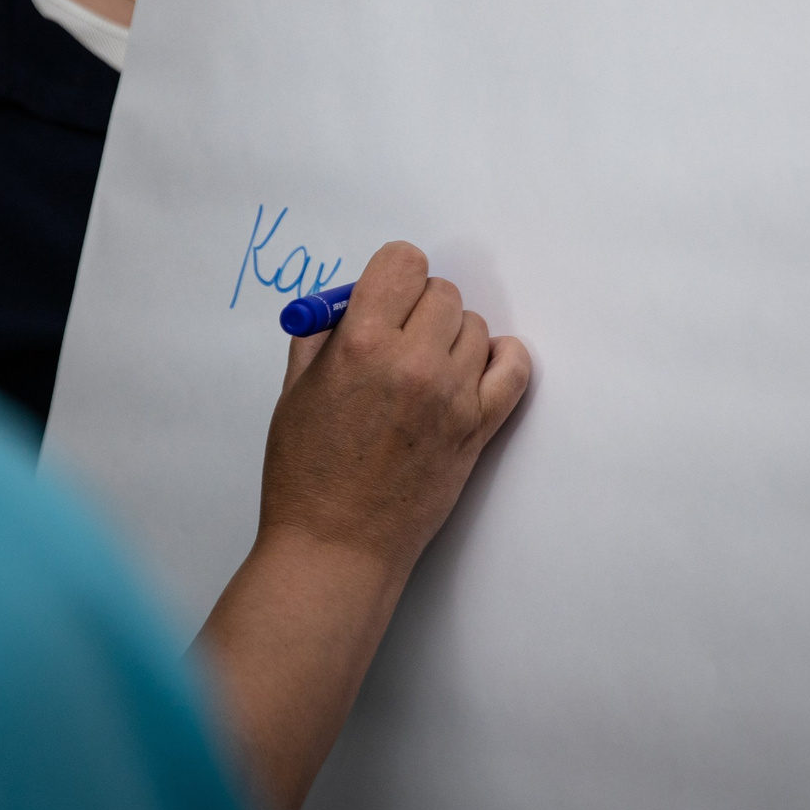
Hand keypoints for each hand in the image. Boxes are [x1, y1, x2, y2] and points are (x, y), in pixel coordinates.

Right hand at [193, 242, 530, 809]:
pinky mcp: (478, 427)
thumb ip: (322, 338)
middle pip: (442, 292)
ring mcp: (451, 395)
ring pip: (475, 326)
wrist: (335, 547)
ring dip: (453, 338)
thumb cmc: (306, 476)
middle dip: (419, 308)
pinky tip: (478, 369)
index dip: (392, 275)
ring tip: (427, 369)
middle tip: (401, 338)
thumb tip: (344, 305)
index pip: (402, 262)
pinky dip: (503, 359)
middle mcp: (411, 362)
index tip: (386, 295)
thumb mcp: (295, 392)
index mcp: (359, 344)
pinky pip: (515, 367)